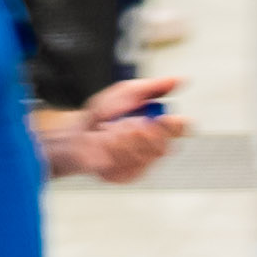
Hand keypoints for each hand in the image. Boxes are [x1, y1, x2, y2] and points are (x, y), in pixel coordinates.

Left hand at [47, 77, 182, 182]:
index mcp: (158, 128)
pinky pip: (129, 165)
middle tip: (132, 123)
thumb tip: (179, 80)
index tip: (169, 118)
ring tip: (111, 130)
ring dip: (125, 139)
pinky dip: (115, 150)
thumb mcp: (126, 92)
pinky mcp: (128, 176)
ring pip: (145, 156)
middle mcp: (153, 148)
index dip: (178, 126)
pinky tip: (106, 143)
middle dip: (146, 134)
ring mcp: (141, 164)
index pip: (180, 130)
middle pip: (165, 147)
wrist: (76, 134)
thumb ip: (153, 87)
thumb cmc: (101, 115)